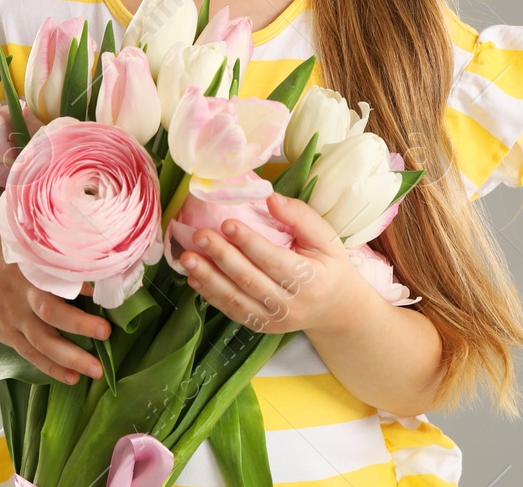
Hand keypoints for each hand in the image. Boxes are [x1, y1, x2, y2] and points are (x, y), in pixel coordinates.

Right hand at [0, 226, 108, 384]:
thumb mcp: (10, 228)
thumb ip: (34, 217)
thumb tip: (60, 189)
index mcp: (23, 266)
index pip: (50, 272)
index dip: (75, 279)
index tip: (102, 284)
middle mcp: (19, 295)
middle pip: (49, 313)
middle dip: (78, 324)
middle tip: (105, 331)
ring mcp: (14, 320)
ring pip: (43, 342)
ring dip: (71, 357)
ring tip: (97, 371)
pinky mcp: (11, 336)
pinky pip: (33, 355)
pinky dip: (52, 369)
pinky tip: (75, 378)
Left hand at [177, 193, 363, 333]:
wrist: (335, 309)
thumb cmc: (329, 266)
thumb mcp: (325, 238)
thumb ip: (299, 216)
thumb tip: (269, 197)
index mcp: (310, 280)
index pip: (273, 260)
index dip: (249, 242)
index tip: (227, 222)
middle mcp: (291, 305)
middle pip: (249, 280)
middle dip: (221, 256)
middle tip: (199, 235)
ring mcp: (274, 320)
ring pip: (235, 299)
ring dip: (208, 278)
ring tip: (187, 257)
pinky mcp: (260, 326)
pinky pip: (231, 311)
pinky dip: (210, 294)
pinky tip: (194, 277)